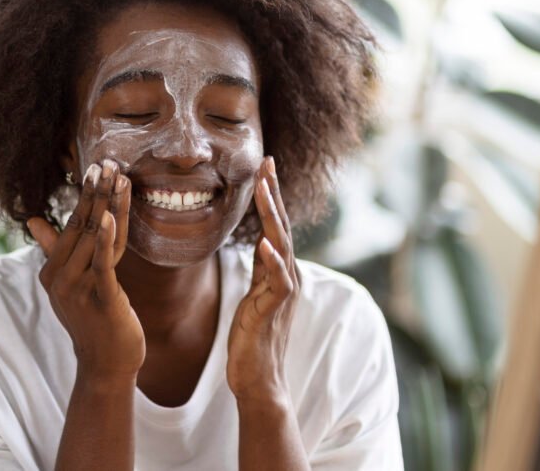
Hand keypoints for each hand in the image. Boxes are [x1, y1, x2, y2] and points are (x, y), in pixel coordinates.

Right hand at [27, 159, 144, 381]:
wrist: (107, 365)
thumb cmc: (93, 321)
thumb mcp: (71, 283)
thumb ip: (54, 249)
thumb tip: (33, 220)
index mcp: (52, 271)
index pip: (71, 225)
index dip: (85, 195)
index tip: (96, 167)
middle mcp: (60, 278)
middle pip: (81, 226)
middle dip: (95, 192)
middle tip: (106, 161)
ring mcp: (78, 289)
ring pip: (94, 238)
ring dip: (106, 205)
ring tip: (116, 176)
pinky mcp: (100, 299)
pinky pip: (103, 263)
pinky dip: (105, 238)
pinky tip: (109, 216)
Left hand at [226, 155, 302, 403]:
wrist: (258, 378)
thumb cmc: (252, 337)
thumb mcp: (253, 294)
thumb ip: (259, 269)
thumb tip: (260, 245)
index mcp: (278, 270)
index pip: (274, 225)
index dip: (269, 195)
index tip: (263, 166)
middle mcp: (286, 276)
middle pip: (281, 226)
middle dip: (273, 193)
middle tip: (266, 162)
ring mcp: (283, 292)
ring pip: (280, 246)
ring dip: (272, 216)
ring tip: (263, 189)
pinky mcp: (275, 309)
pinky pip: (277, 281)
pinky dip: (271, 261)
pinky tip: (265, 244)